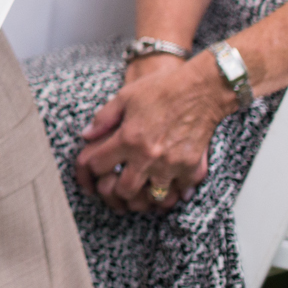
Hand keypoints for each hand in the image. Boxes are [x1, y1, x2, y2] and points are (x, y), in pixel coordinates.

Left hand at [74, 53, 235, 212]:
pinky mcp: (191, 168)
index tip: (97, 166)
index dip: (92, 168)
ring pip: (152, 197)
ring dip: (145, 193)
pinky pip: (179, 193)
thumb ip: (103, 118)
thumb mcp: (124, 97)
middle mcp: (148, 156)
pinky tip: (167, 182)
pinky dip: (172, 191)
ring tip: (142, 186)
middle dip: (116, 188)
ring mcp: (171, 165)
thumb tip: (86, 136)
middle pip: (124, 190)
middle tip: (118, 182)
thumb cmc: (161, 90)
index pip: (98, 166)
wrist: (200, 90)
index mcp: (128, 138)